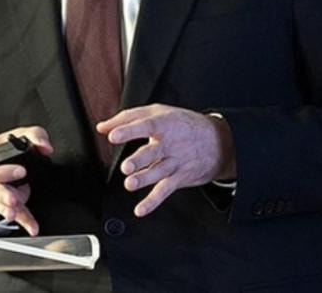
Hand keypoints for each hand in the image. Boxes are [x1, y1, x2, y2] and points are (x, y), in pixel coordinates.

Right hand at [0, 126, 52, 234]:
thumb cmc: (3, 146)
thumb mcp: (18, 133)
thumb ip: (34, 136)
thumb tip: (46, 148)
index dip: (1, 172)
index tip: (22, 171)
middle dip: (2, 194)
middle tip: (14, 198)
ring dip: (8, 209)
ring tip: (16, 212)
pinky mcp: (0, 204)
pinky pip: (11, 213)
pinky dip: (23, 220)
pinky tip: (32, 227)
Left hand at [96, 104, 235, 217]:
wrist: (219, 141)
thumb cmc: (182, 124)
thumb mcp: (157, 112)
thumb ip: (126, 118)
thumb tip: (102, 128)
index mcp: (163, 125)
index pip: (145, 126)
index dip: (128, 130)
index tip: (113, 135)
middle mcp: (170, 144)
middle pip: (153, 152)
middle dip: (139, 160)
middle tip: (126, 166)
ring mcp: (175, 162)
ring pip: (158, 172)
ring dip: (144, 179)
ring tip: (130, 184)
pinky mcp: (179, 178)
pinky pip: (165, 191)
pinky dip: (153, 202)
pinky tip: (140, 209)